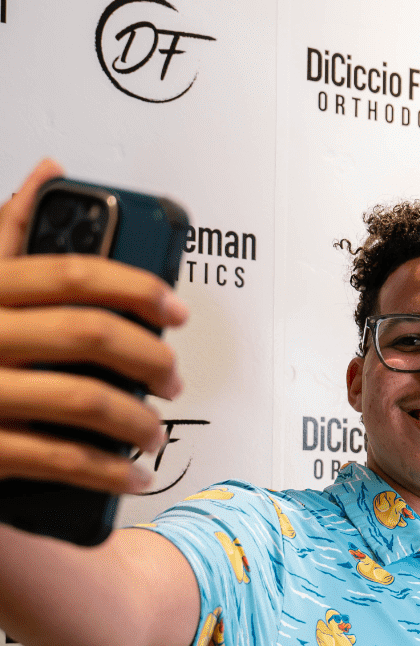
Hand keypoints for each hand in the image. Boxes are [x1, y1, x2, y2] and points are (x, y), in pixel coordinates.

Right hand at [0, 159, 186, 494]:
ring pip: (87, 399)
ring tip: (153, 429)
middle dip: (150, 357)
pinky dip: (111, 470)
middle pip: (90, 334)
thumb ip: (7, 232)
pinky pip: (64, 459)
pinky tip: (134, 473)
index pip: (70, 274)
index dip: (135, 287)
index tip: (175, 308)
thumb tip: (50, 172)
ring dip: (139, 419)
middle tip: (173, 377)